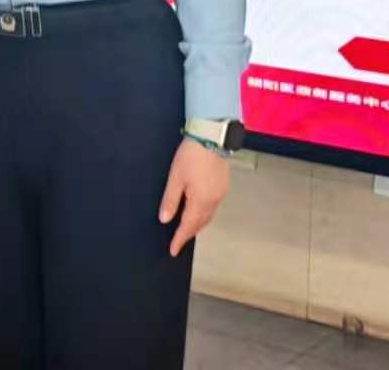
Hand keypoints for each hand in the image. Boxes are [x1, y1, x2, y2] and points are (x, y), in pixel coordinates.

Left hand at [158, 137, 230, 256]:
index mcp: (201, 202)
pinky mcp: (223, 186)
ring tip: (186, 229)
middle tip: (178, 241)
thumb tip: (165, 220)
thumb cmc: (191, 157)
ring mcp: (221, 194)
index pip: (189, 226)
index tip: (172, 250)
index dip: (180, 239)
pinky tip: (197, 211)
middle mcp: (214, 201)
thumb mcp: (175, 178)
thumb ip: (171, 200)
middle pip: (200, 223)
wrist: (212, 137)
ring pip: (208, 216)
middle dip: (189, 233)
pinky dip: (203, 214)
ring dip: (197, 224)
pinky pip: (212, 207)